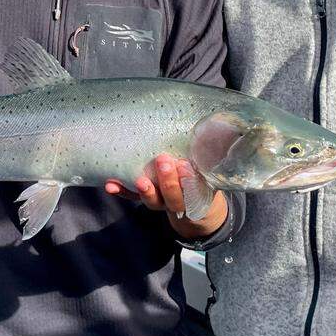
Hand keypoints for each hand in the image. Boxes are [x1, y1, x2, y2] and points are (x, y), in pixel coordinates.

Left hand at [105, 153, 228, 240]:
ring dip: (144, 191)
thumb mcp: (212, 169)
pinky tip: (110, 185)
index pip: (193, 190)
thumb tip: (225, 131)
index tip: (185, 166)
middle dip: (168, 181)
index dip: (188, 180)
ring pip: (152, 200)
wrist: (197, 204)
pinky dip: (122, 192)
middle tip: (164, 162)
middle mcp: (178, 201)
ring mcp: (160, 200)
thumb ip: (213, 155)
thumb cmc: (204, 177)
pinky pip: (132, 197)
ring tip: (139, 180)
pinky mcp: (145, 197)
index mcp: (196, 194)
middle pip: (173, 197)